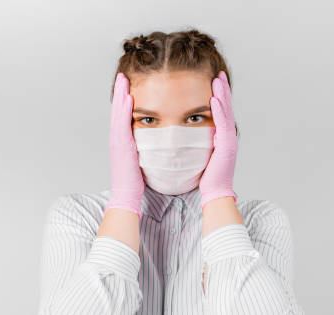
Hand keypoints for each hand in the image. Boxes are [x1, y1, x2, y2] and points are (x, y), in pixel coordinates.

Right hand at [104, 73, 144, 217]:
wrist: (127, 194)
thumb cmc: (135, 179)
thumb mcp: (139, 157)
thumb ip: (141, 146)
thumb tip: (150, 137)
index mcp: (121, 140)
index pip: (121, 114)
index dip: (122, 98)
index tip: (126, 84)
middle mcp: (116, 138)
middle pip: (117, 109)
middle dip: (119, 91)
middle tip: (122, 75)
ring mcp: (117, 141)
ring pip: (117, 113)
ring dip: (120, 95)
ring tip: (123, 80)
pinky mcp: (121, 146)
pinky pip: (122, 123)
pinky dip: (124, 110)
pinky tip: (128, 98)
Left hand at [199, 70, 237, 208]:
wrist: (213, 191)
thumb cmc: (203, 174)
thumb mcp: (198, 150)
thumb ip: (196, 138)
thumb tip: (183, 128)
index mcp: (220, 135)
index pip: (219, 110)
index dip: (217, 94)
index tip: (212, 78)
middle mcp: (227, 135)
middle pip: (225, 107)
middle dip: (222, 89)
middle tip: (218, 72)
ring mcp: (229, 139)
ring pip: (226, 112)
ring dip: (222, 94)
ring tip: (218, 79)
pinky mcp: (227, 146)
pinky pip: (223, 124)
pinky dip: (220, 111)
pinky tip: (216, 99)